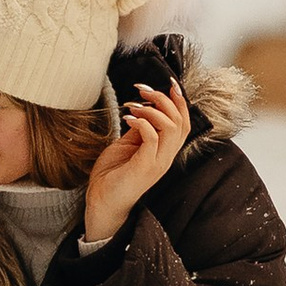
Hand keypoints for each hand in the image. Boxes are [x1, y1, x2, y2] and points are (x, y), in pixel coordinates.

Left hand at [81, 81, 191, 245]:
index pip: (183, 122)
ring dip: (153, 109)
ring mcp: (157, 163)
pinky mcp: (145, 167)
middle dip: (164, 99)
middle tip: (143, 90)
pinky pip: (152, 138)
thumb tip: (144, 108)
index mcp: (165, 151)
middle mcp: (166, 157)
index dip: (180, 101)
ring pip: (171, 128)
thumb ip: (140, 129)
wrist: (101, 202)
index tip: (168, 83)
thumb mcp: (129, 145)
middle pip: (181, 122)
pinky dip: (142, 122)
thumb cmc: (113, 174)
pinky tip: (127, 117)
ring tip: (134, 105)